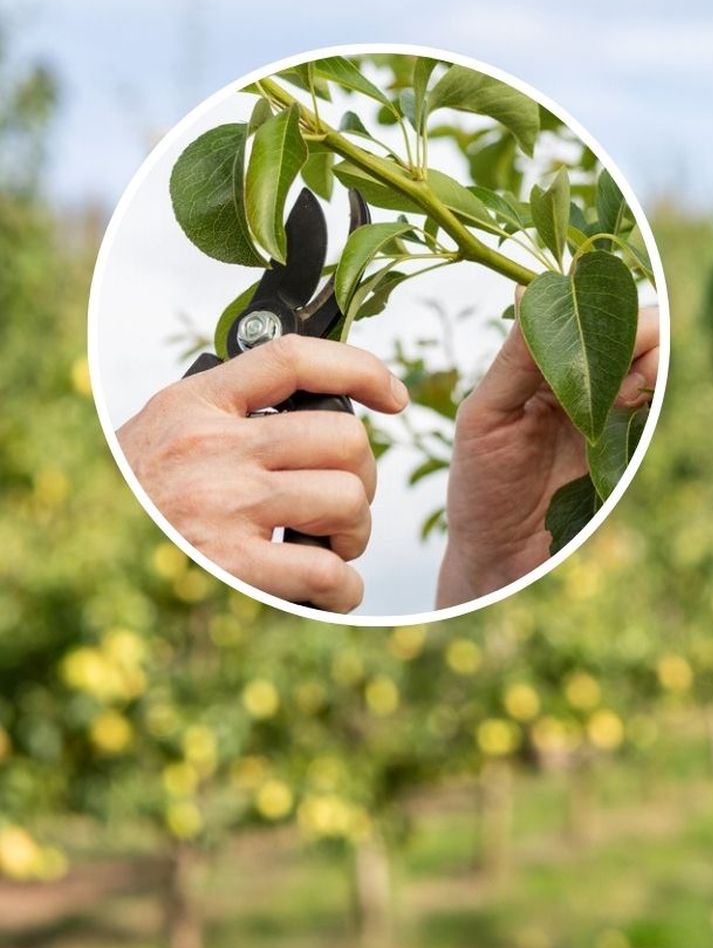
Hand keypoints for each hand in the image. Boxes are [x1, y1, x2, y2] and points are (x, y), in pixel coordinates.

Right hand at [116, 336, 408, 611]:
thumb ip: (234, 410)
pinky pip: (327, 571)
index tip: (395, 396)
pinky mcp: (229, 564)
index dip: (361, 369)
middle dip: (361, 476)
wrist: (82, 552)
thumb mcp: (170, 427)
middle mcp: (212, 446)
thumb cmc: (138, 493)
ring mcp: (222, 504)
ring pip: (348, 501)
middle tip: (338, 503)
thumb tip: (318, 397)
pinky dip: (342, 587)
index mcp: (197, 403)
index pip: (294, 359)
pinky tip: (327, 588)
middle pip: (345, 440)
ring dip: (354, 532)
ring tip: (327, 544)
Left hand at [436, 303, 659, 607]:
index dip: (604, 307)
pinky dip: (651, 410)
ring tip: (623, 400)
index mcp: (550, 359)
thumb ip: (517, 358)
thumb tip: (529, 285)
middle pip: (640, 331)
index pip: (594, 308)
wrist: (500, 559)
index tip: (594, 327)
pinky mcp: (633, 452)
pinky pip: (657, 417)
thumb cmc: (481, 486)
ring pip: (658, 369)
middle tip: (615, 369)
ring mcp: (616, 416)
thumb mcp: (487, 415)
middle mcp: (590, 380)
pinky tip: (627, 424)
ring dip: (649, 373)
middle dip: (639, 339)